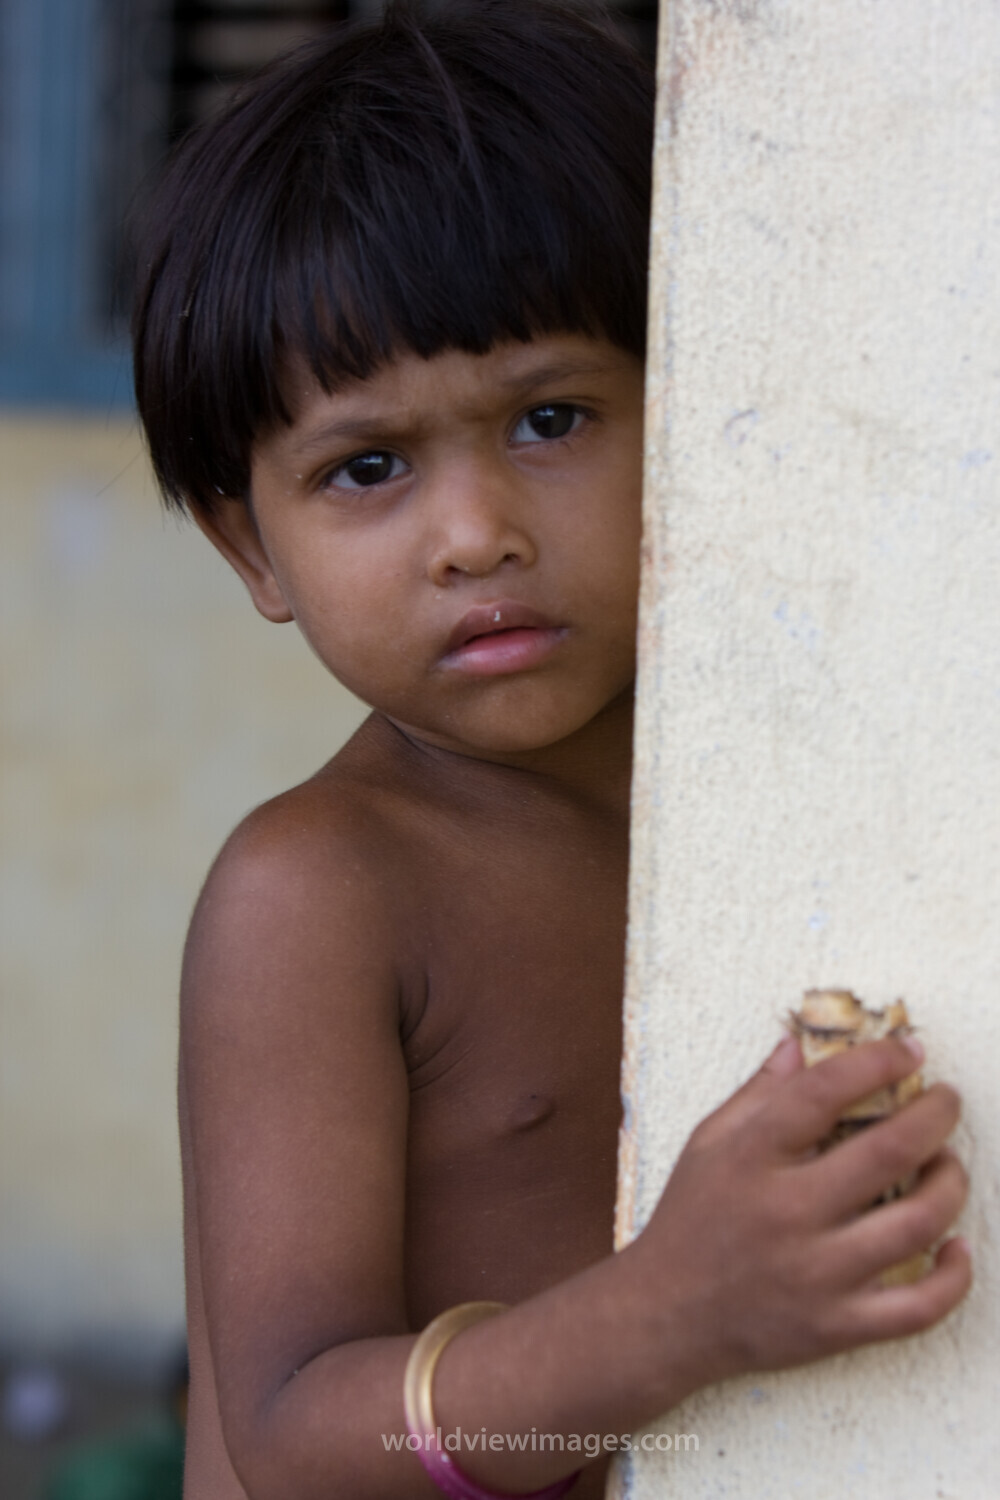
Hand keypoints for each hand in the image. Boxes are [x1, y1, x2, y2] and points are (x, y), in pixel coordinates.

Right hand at [629, 1034, 970, 1390]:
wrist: (665, 1317)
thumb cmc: (689, 1222)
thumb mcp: (706, 1143)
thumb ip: (756, 1093)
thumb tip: (797, 1045)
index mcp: (752, 1158)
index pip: (826, 1092)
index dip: (877, 1062)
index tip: (910, 1051)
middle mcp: (788, 1212)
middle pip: (889, 1151)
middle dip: (935, 1115)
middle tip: (947, 1101)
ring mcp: (817, 1274)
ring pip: (917, 1223)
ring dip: (950, 1183)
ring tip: (949, 1164)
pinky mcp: (837, 1326)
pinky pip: (919, 1306)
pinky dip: (953, 1277)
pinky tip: (957, 1247)